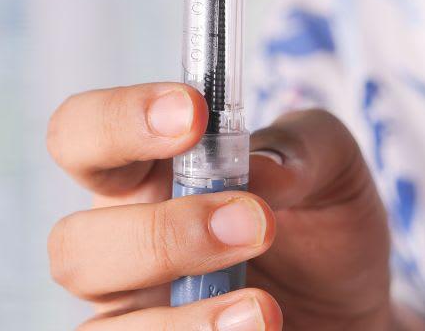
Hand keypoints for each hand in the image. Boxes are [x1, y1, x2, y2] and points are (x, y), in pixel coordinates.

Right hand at [46, 83, 391, 329]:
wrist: (352, 310)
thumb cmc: (322, 229)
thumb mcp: (333, 170)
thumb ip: (303, 147)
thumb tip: (262, 169)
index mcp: (145, 176)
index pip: (82, 134)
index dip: (118, 119)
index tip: (192, 113)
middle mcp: (122, 245)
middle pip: (72, 244)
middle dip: (163, 233)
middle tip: (255, 224)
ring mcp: (136, 315)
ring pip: (101, 328)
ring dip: (180, 321)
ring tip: (264, 310)